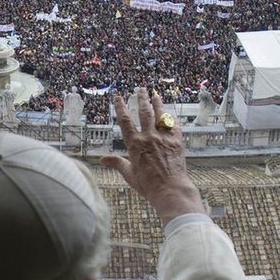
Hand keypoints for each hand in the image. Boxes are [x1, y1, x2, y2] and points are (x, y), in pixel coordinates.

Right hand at [101, 87, 204, 224]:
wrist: (171, 189)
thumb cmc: (148, 185)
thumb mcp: (129, 174)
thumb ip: (116, 163)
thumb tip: (102, 159)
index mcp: (135, 144)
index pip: (125, 120)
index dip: (120, 107)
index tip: (118, 97)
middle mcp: (149, 137)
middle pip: (144, 112)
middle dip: (142, 99)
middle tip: (141, 89)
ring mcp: (164, 138)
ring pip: (160, 115)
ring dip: (158, 104)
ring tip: (156, 96)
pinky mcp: (177, 142)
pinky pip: (174, 125)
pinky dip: (171, 118)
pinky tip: (170, 114)